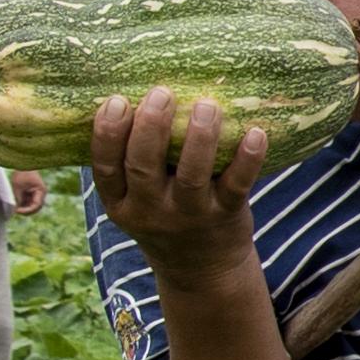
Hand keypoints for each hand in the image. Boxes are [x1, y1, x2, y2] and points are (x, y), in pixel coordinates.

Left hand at [7, 173, 48, 218]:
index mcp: (41, 191)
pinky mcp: (33, 193)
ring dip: (25, 208)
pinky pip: (30, 202)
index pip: (36, 205)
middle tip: (16, 212)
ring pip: (33, 206)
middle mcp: (41, 194)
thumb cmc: (22, 173)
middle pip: (36, 207)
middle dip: (27, 211)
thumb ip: (18, 199)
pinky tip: (17, 204)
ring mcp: (38, 193)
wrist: (23, 164)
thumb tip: (16, 209)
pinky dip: (24, 204)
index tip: (17, 211)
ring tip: (15, 207)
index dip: (27, 210)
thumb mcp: (18, 187)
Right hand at [86, 92, 275, 268]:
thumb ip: (132, 158)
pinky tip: (256, 133)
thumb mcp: (135, 197)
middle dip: (150, 127)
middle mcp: (150, 211)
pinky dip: (248, 159)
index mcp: (120, 202)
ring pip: (191, 175)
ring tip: (207, 105)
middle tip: (161, 92)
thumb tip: (133, 89)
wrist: (203, 270)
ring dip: (199, 138)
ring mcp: (189, 215)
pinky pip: (236, 185)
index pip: (104, 168)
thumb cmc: (164, 213)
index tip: (116, 100)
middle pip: (143, 167)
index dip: (107, 134)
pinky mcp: (226, 215)